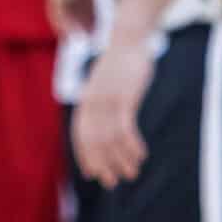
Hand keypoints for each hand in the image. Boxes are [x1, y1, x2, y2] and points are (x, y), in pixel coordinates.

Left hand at [72, 35, 153, 185]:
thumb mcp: (104, 87)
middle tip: (114, 181)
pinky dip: (132, 145)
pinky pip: (125, 128)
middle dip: (103, 164)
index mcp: (85, 101)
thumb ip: (101, 106)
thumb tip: (105, 128)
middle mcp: (92, 103)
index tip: (94, 175)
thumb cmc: (119, 67)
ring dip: (121, 159)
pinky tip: (140, 155)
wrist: (129, 40)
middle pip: (94, 142)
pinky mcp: (125, 97)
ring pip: (110, 139)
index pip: (81, 137)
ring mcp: (108, 100)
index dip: (86, 157)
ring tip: (132, 173)